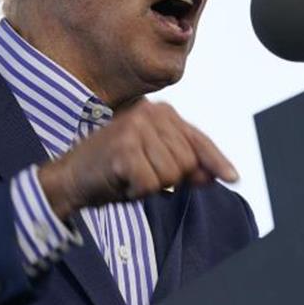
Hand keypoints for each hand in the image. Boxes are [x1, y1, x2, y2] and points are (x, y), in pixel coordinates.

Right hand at [37, 100, 236, 218]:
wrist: (70, 177)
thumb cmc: (114, 171)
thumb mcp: (155, 166)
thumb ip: (186, 166)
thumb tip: (216, 175)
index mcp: (162, 112)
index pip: (199, 140)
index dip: (217, 162)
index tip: (234, 178)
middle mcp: (151, 113)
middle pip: (188, 163)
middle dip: (169, 180)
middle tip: (140, 173)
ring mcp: (136, 128)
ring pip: (172, 175)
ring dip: (151, 186)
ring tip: (129, 175)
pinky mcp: (124, 148)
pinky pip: (150, 185)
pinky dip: (136, 192)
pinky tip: (120, 180)